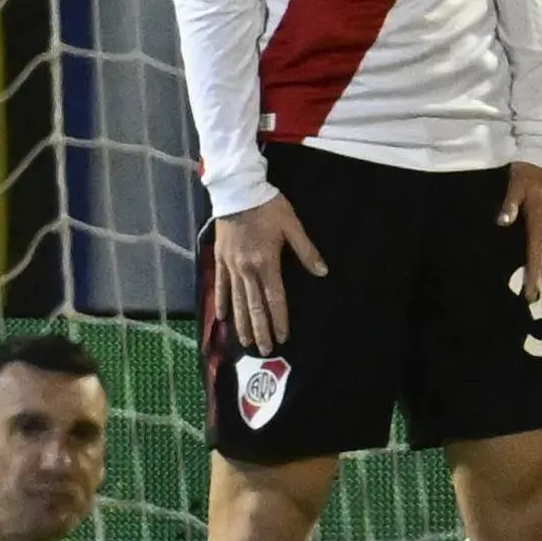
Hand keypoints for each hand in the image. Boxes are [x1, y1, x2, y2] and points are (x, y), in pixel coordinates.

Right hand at [204, 194, 323, 353]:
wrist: (236, 191)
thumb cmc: (268, 207)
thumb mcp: (292, 225)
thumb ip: (306, 251)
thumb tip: (322, 272)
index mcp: (267, 263)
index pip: (274, 298)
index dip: (279, 319)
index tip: (283, 337)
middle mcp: (247, 269)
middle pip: (254, 306)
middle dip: (260, 329)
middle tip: (264, 349)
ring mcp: (231, 266)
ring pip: (236, 301)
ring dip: (241, 323)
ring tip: (245, 341)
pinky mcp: (219, 260)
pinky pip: (220, 286)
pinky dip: (223, 303)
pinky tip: (223, 318)